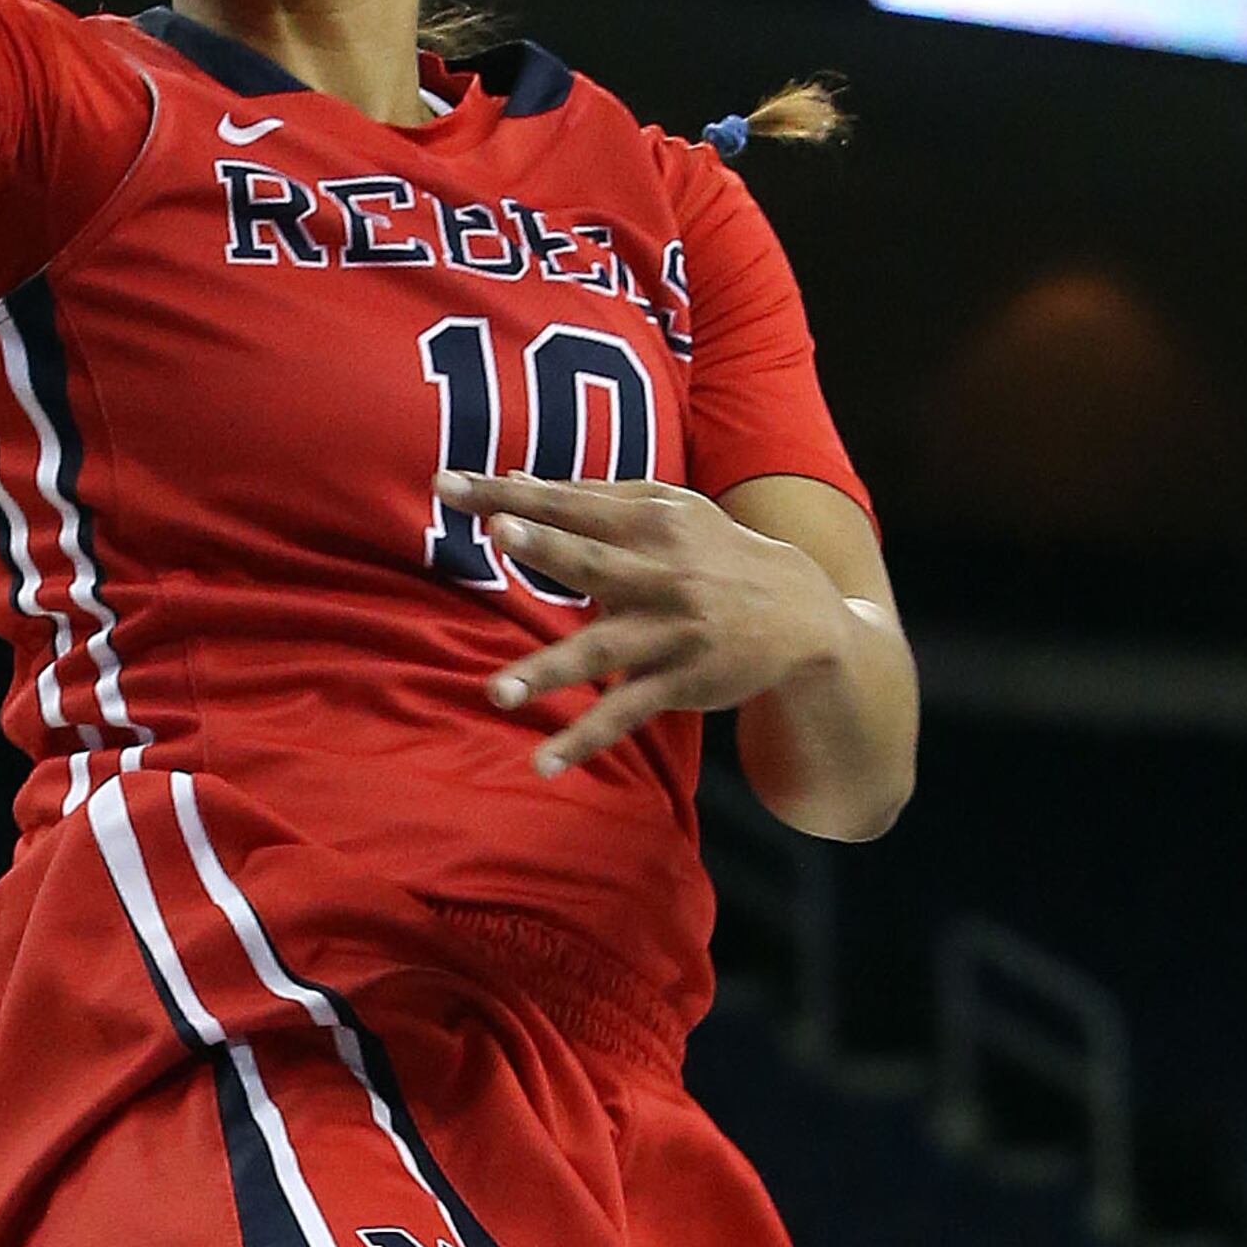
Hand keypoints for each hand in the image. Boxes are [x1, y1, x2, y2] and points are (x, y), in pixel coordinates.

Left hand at [437, 473, 851, 776]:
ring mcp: (668, 633)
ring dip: (548, 671)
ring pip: (601, 651)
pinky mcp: (677, 682)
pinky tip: (543, 764)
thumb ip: (590, 495)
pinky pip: (624, 715)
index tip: (446, 485)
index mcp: (649, 522)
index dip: (509, 495)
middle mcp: (659, 574)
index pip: (567, 504)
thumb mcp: (667, 508)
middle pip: (593, 560)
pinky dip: (585, 740)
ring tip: (496, 693)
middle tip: (499, 535)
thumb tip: (510, 483)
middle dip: (546, 547)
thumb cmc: (710, 548)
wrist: (800, 610)